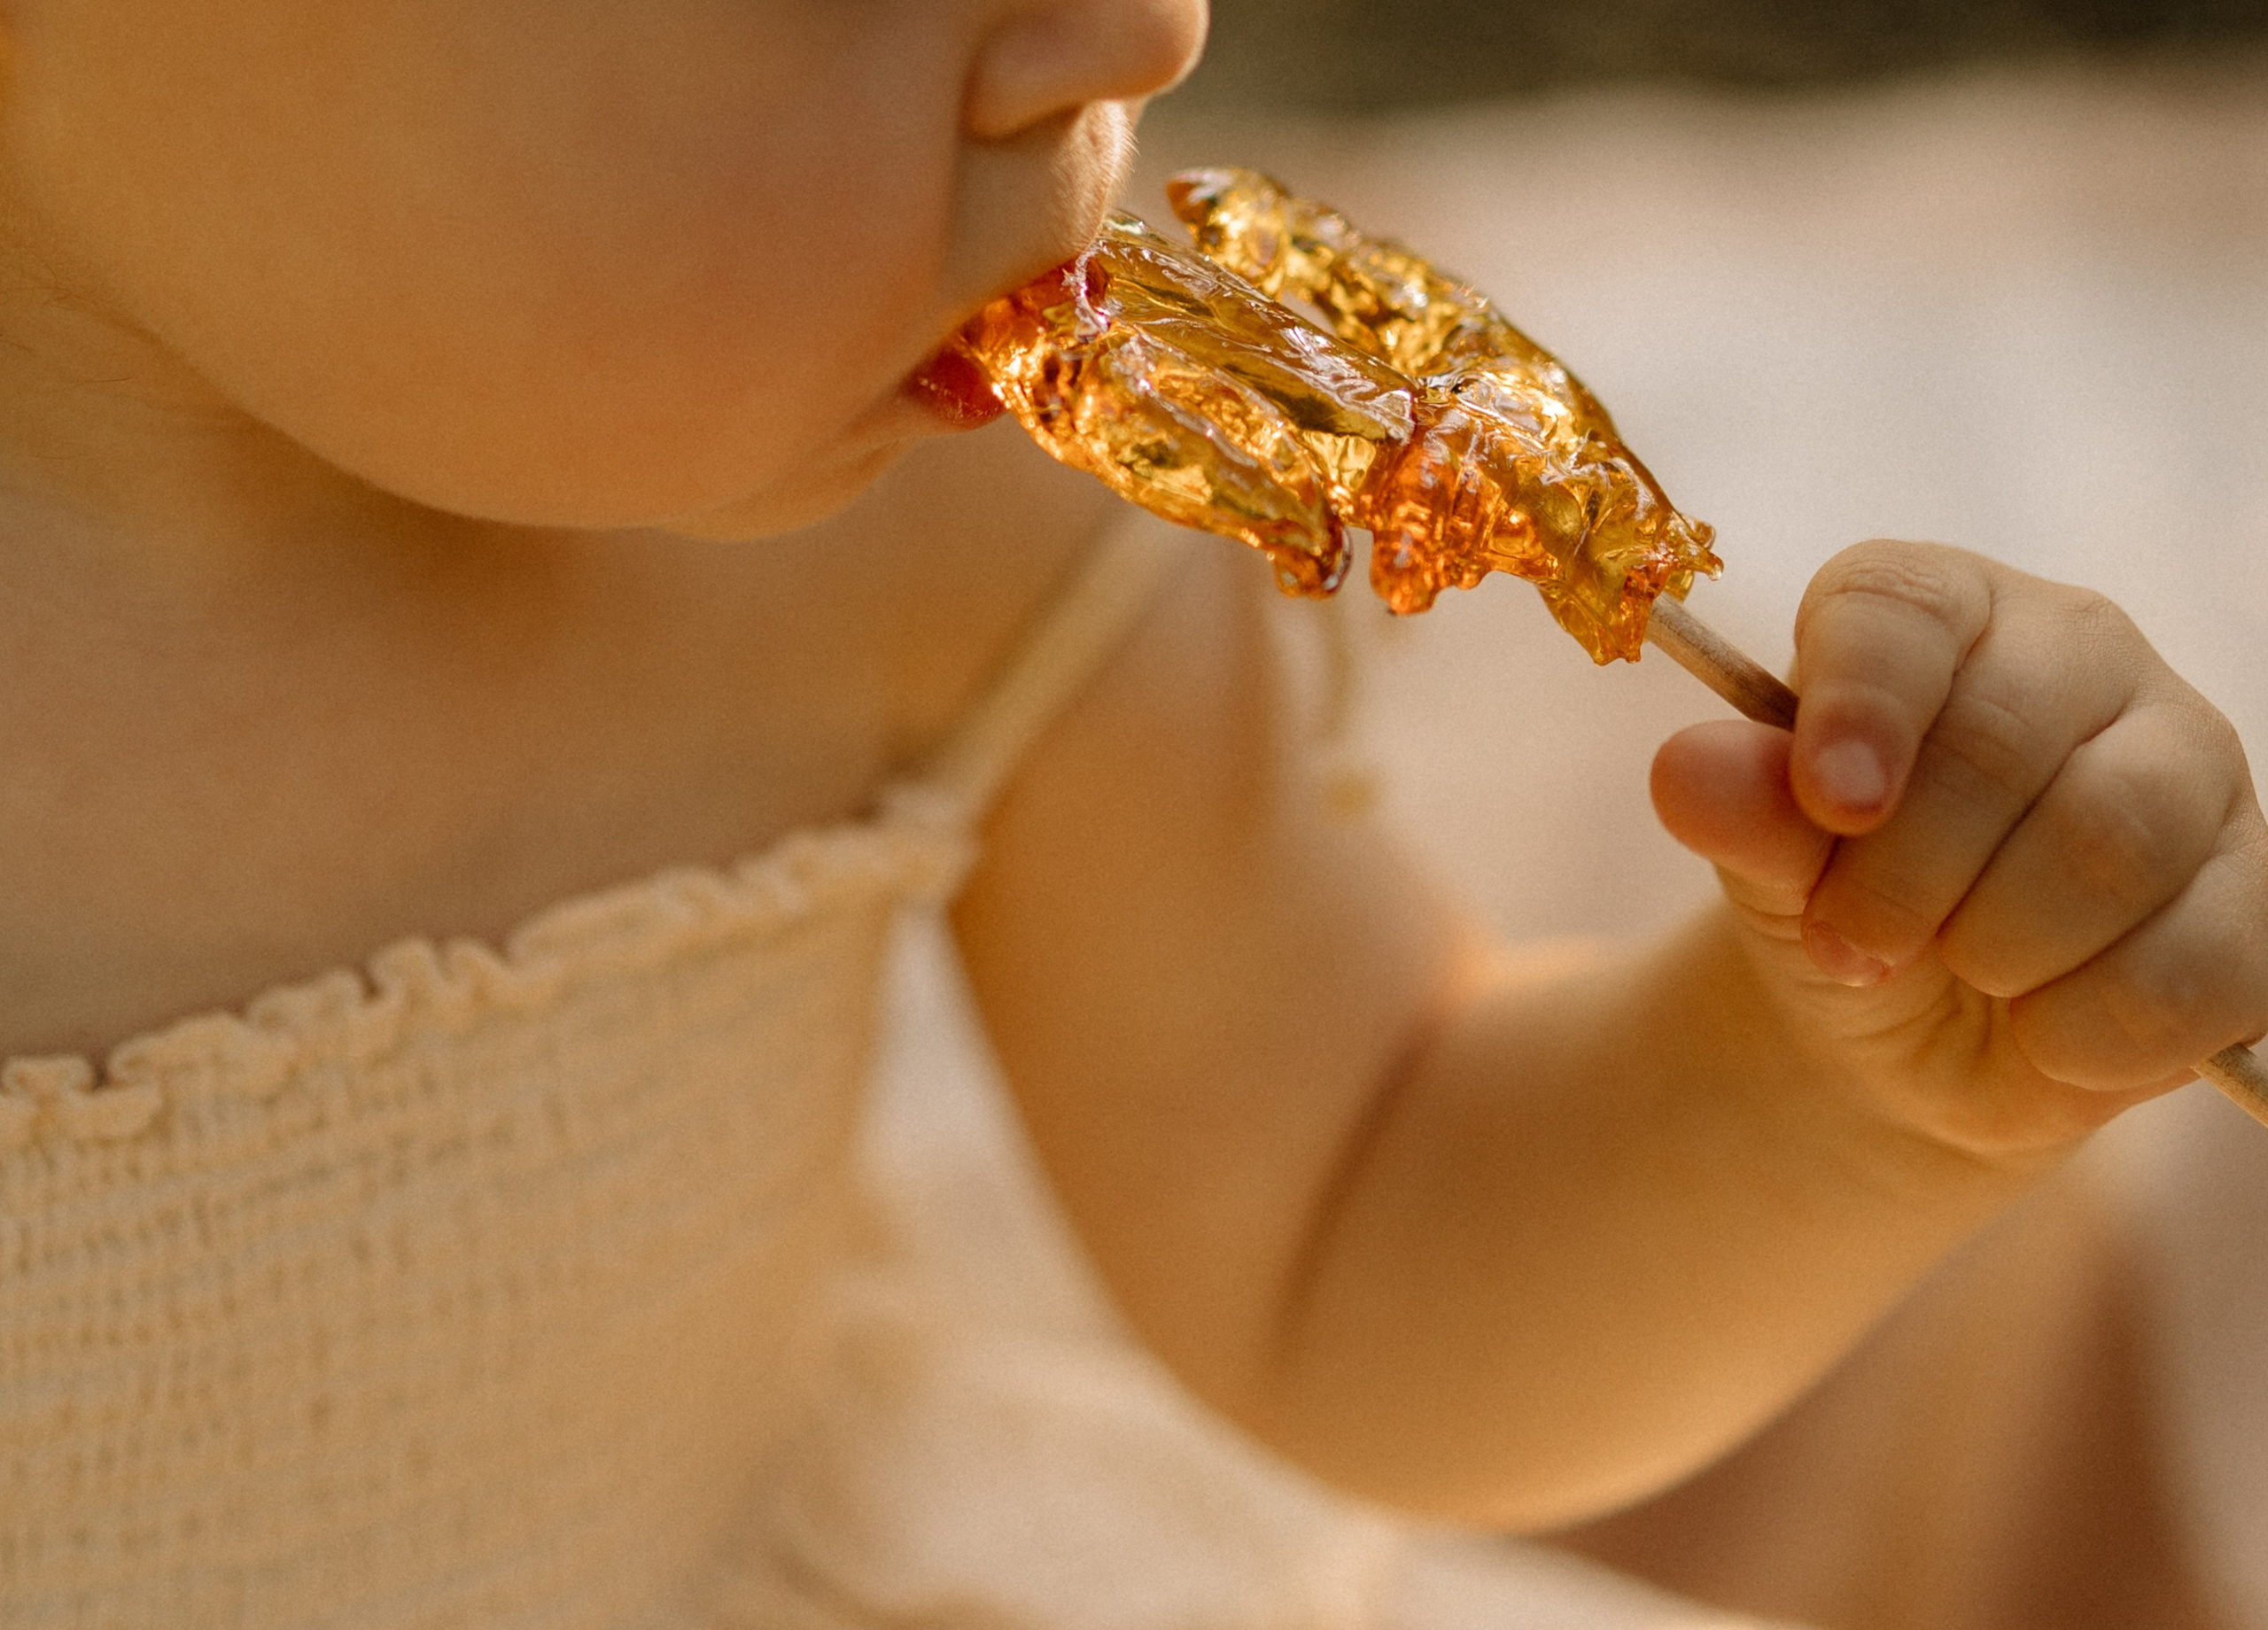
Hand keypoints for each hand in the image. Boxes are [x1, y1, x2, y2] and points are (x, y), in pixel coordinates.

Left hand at [1650, 540, 2267, 1156]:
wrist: (1901, 1037)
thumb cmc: (1831, 904)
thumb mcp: (1764, 863)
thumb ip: (1740, 810)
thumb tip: (1688, 770)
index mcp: (1946, 615)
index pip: (1901, 608)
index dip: (1859, 703)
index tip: (1829, 803)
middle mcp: (2084, 661)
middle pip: (2004, 742)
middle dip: (1903, 875)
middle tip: (1851, 946)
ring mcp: (2192, 768)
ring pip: (2110, 846)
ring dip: (1994, 949)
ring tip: (1951, 974)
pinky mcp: (2252, 897)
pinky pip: (2192, 968)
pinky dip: (2086, 1030)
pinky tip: (2038, 1030)